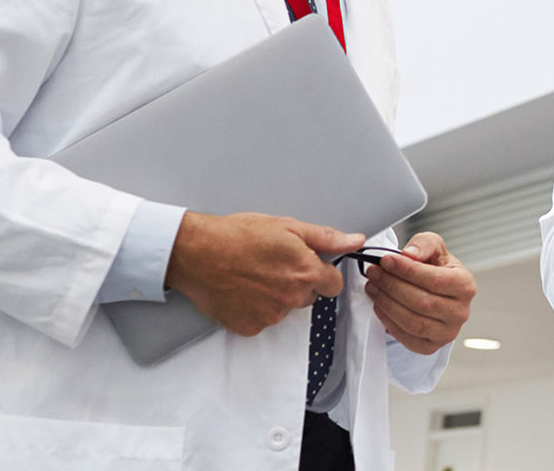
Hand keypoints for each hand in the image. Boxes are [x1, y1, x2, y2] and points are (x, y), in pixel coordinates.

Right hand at [164, 211, 363, 336]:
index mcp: (306, 273)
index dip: (322, 273)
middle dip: (298, 284)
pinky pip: (262, 320)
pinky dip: (255, 308)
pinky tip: (242, 290)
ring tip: (253, 275)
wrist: (196, 253)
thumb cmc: (239, 235)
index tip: (307, 265)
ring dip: (276, 296)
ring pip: (285, 309)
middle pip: (309, 297)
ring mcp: (270, 316)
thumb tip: (356, 241)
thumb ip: (326, 238)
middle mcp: (292, 298)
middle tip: (273, 265)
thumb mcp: (287, 227)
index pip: (333, 284)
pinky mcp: (250, 327)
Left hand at [364, 232, 475, 354]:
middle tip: (373, 272)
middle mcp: (461, 312)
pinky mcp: (431, 347)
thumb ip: (424, 244)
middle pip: (422, 302)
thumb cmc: (436, 269)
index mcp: (466, 286)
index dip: (407, 270)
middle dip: (392, 285)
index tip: (385, 260)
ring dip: (387, 303)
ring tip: (373, 287)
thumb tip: (409, 254)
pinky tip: (379, 304)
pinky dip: (388, 321)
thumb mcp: (434, 248)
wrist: (436, 292)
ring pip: (413, 322)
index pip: (434, 280)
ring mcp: (447, 333)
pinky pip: (406, 337)